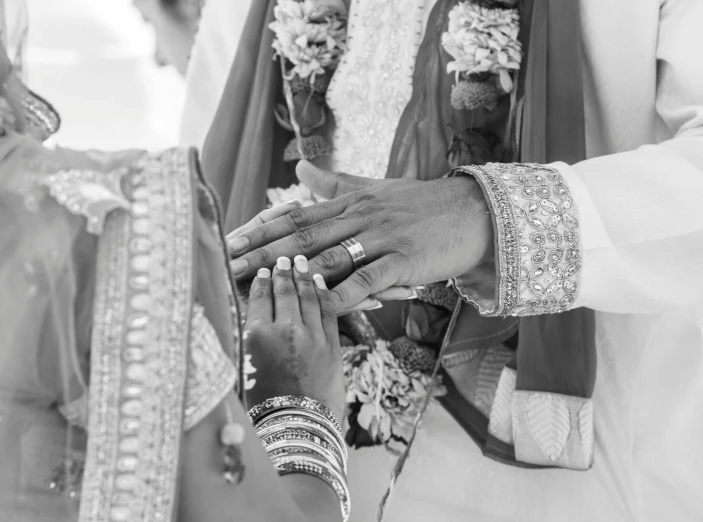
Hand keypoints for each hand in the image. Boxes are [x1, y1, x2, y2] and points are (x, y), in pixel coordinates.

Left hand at [226, 190, 420, 311]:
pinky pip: (368, 277)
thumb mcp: (376, 187)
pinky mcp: (404, 260)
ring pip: (330, 254)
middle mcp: (360, 216)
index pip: (296, 215)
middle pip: (303, 235)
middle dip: (263, 252)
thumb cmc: (422, 203)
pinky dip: (343, 291)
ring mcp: (382, 238)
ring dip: (294, 272)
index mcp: (350, 202)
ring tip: (263, 286)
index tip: (230, 241)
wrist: (473, 212)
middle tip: (229, 266)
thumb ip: (335, 183)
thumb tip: (300, 171)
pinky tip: (321, 303)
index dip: (260, 229)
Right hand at [242, 255, 343, 418]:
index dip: (261, 282)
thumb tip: (233, 325)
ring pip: (307, 296)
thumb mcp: (241, 372)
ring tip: (300, 261)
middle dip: (283, 271)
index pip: (259, 298)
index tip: (262, 271)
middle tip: (282, 258)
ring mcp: (311, 335)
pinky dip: (323, 293)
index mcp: (256, 336)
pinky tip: (319, 281)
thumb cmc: (262, 407)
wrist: (296, 428)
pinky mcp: (331, 344)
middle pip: (284, 291)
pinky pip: (328, 310)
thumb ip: (240, 342)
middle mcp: (284, 330)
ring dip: (303, 276)